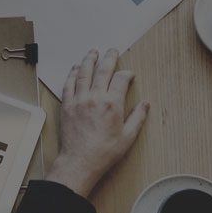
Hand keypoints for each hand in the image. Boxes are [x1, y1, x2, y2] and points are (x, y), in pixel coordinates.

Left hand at [45, 48, 147, 197]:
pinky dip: (72, 74)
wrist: (80, 162)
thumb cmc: (103, 152)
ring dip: (89, 60)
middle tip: (112, 50)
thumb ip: (137, 118)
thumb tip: (145, 104)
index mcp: (112, 105)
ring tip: (93, 51)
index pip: (120, 79)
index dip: (127, 73)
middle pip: (102, 70)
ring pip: (83, 73)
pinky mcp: (67, 106)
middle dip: (109, 58)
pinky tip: (75, 68)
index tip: (129, 74)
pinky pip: (68, 84)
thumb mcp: (128, 137)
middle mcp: (95, 98)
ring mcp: (79, 100)